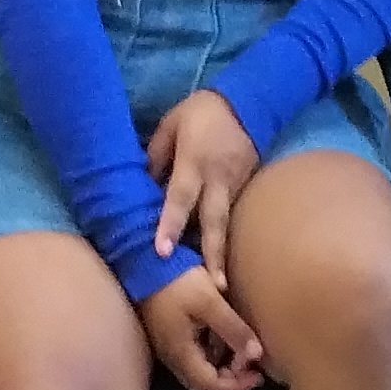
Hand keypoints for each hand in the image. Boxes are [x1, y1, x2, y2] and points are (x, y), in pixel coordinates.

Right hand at [139, 269, 266, 389]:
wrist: (143, 261)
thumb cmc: (177, 281)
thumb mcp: (210, 303)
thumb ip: (233, 330)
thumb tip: (257, 355)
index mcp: (181, 353)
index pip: (210, 386)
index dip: (236, 386)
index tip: (258, 375)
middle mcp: (172, 356)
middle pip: (204, 383)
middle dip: (231, 379)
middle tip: (253, 366)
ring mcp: (169, 345)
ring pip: (199, 368)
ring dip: (223, 366)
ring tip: (245, 351)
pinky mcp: (170, 333)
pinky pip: (194, 353)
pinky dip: (214, 352)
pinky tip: (226, 336)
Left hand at [145, 89, 262, 288]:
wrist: (247, 102)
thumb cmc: (200, 112)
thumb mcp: (170, 126)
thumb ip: (155, 158)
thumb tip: (143, 189)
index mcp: (195, 162)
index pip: (179, 198)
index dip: (169, 224)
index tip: (161, 251)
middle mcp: (217, 180)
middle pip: (214, 223)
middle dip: (213, 256)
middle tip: (215, 287)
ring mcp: (235, 186)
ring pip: (224, 224)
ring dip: (219, 254)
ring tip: (218, 285)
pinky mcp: (245, 188)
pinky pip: (228, 214)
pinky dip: (221, 236)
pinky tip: (217, 259)